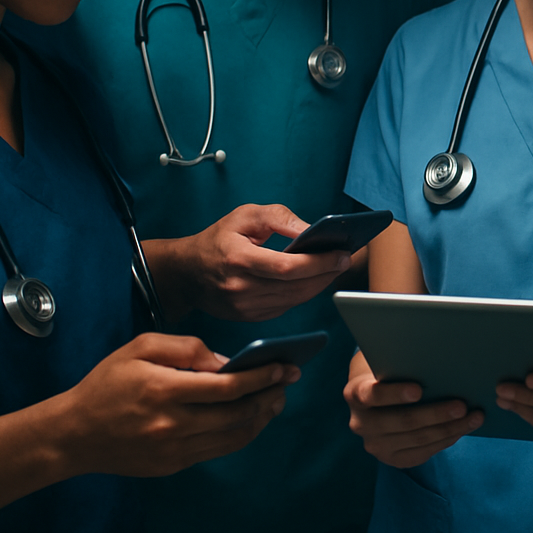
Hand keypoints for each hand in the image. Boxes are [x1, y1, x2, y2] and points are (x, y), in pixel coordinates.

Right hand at [56, 332, 297, 477]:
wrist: (73, 434)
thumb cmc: (108, 382)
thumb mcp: (142, 347)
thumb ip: (187, 349)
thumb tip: (226, 363)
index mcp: (165, 390)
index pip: (228, 386)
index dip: (261, 377)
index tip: (283, 366)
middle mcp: (172, 424)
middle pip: (237, 414)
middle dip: (269, 395)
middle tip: (288, 380)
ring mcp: (173, 450)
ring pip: (232, 437)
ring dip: (261, 417)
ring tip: (276, 399)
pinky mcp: (172, 465)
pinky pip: (217, 451)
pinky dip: (241, 434)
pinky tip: (251, 418)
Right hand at [145, 203, 351, 321]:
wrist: (187, 273)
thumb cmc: (219, 238)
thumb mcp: (245, 215)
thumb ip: (279, 218)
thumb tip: (310, 229)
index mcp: (239, 259)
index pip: (288, 266)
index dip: (319, 262)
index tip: (341, 253)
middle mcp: (241, 288)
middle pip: (295, 286)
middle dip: (326, 273)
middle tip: (345, 259)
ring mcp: (244, 307)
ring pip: (294, 299)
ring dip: (319, 285)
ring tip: (334, 267)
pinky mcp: (249, 317)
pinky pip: (285, 307)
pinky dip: (303, 294)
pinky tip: (314, 280)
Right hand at [344, 353, 482, 467]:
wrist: (374, 393)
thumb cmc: (388, 369)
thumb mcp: (386, 360)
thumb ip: (401, 360)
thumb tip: (436, 353)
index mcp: (355, 393)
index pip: (373, 395)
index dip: (395, 393)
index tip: (419, 389)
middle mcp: (361, 423)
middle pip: (403, 421)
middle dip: (436, 413)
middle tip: (462, 405)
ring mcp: (376, 445)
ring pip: (418, 439)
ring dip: (449, 428)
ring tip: (474, 417)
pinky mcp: (392, 458)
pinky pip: (422, 453)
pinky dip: (445, 440)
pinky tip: (462, 429)